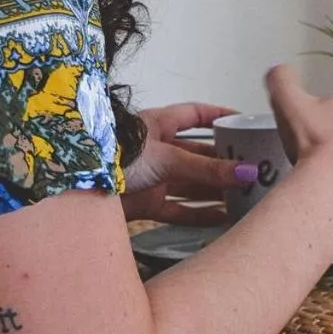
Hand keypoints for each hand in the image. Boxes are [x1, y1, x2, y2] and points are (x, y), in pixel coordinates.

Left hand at [121, 103, 251, 225]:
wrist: (76, 186)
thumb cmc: (115, 157)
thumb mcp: (167, 158)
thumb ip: (206, 169)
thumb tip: (248, 172)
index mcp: (158, 125)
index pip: (196, 115)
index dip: (220, 117)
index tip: (244, 122)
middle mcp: (157, 151)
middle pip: (199, 155)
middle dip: (225, 161)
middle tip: (256, 167)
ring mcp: (152, 179)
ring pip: (192, 185)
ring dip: (216, 191)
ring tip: (247, 195)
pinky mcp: (146, 205)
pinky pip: (180, 210)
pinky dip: (200, 215)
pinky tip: (224, 218)